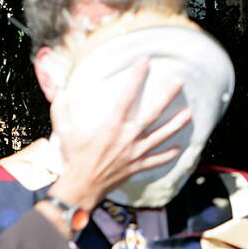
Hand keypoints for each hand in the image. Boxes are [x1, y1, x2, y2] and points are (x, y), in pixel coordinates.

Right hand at [49, 57, 193, 209]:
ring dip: (176, 125)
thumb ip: (61, 108)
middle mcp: (128, 137)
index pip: (127, 95)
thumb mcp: (64, 131)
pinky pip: (157, 160)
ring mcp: (135, 153)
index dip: (137, 76)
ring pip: (161, 136)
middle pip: (153, 113)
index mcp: (112, 125)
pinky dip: (168, 155)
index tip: (145, 61)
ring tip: (189, 114)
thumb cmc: (73, 158)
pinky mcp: (137, 166)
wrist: (82, 187)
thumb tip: (58, 89)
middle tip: (179, 83)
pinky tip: (179, 149)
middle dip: (167, 96)